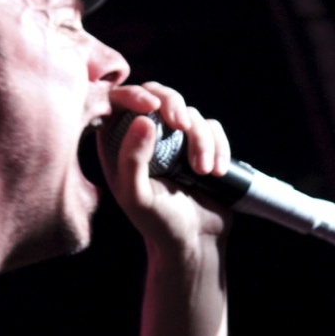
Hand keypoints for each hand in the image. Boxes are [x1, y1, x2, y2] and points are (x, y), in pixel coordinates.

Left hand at [99, 82, 233, 254]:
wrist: (195, 242)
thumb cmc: (158, 224)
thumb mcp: (137, 197)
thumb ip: (132, 160)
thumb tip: (144, 119)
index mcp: (116, 145)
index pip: (116, 100)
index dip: (133, 94)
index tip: (152, 108)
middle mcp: (144, 137)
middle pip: (156, 93)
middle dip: (173, 103)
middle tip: (182, 125)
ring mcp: (174, 139)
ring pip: (190, 112)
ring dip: (201, 139)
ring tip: (203, 172)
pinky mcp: (200, 145)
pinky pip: (212, 127)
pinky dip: (218, 145)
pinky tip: (215, 172)